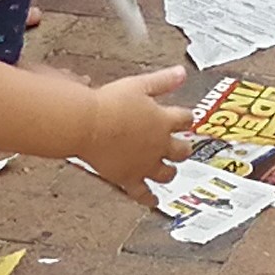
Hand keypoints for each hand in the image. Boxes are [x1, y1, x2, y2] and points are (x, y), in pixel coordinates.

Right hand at [80, 65, 192, 196]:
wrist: (88, 125)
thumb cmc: (108, 104)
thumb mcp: (139, 85)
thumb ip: (163, 80)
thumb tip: (182, 73)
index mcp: (163, 120)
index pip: (184, 119)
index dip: (187, 119)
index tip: (187, 119)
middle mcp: (158, 144)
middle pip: (181, 150)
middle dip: (183, 148)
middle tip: (184, 147)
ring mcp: (145, 164)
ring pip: (166, 173)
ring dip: (170, 172)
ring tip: (171, 172)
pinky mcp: (128, 178)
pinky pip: (142, 193)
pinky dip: (149, 199)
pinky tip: (153, 201)